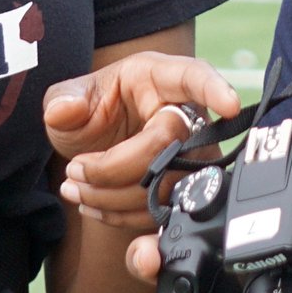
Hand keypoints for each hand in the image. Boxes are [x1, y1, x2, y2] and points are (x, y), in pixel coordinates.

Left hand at [43, 52, 237, 230]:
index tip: (229, 104)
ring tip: (75, 187)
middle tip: (75, 169)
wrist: (93, 146)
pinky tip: (93, 204)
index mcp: (160, 78)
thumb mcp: (70, 97)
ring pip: (166, 185)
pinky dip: (121, 215)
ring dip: (112, 196)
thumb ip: (62, 101)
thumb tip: (63, 111)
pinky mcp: (184, 188)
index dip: (215, 89)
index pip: (195, 77)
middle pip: (168, 145)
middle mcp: (184, 114)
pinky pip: (162, 210)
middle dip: (114, 168)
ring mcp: (191, 154)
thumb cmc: (90, 111)